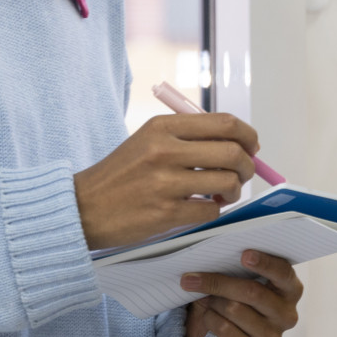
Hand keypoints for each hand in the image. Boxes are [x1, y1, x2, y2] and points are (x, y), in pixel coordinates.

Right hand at [74, 113, 258, 249]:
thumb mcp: (148, 140)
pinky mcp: (165, 213)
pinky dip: (214, 210)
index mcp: (163, 127)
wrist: (84, 207)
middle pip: (232, 152)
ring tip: (224, 193)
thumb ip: (189, 137)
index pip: (224, 123)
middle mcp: (165, 150)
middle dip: (248, 165)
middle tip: (244, 173)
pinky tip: (203, 207)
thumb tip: (238, 142)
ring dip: (234, 190)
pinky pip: (211, 210)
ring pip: (227, 182)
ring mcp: (165, 183)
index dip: (248, 135)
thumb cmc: (122, 174)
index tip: (252, 147)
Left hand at [181, 250, 304, 336]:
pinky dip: (211, 320)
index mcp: (290, 289)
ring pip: (234, 309)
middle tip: (193, 278)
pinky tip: (210, 319)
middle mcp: (286, 314)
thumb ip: (234, 267)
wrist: (219, 333)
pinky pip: (225, 330)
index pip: (283, 273)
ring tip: (209, 303)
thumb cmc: (232, 297)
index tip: (244, 255)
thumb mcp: (235, 278)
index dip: (264, 263)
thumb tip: (210, 259)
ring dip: (213, 303)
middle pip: (252, 292)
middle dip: (219, 283)